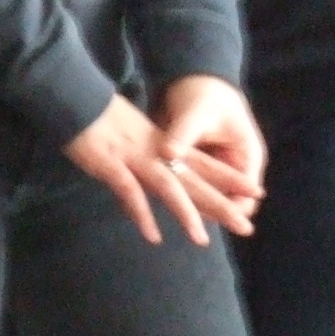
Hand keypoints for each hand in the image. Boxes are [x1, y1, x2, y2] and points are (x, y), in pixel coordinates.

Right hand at [63, 90, 255, 246]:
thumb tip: (166, 173)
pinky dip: (141, 213)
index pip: (205, 163)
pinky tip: (153, 235)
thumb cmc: (102, 118)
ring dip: (187, 214)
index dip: (230, 178)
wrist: (77, 94)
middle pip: (195, 179)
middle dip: (222, 204)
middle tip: (247, 226)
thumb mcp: (135, 134)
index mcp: (164, 144)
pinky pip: (129, 191)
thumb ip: (152, 154)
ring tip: (203, 240)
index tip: (256, 190)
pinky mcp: (110, 163)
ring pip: (168, 186)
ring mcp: (134, 157)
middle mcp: (156, 151)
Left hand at [157, 74, 267, 236]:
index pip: (246, 195)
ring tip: (182, 226)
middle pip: (228, 201)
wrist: (197, 80)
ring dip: (195, 209)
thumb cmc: (205, 94)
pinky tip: (166, 207)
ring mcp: (215, 171)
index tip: (209, 217)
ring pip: (208, 199)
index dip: (230, 209)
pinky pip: (191, 190)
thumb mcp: (196, 113)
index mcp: (246, 154)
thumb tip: (167, 153)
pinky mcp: (196, 170)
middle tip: (198, 238)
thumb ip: (182, 135)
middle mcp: (234, 168)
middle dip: (215, 216)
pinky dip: (181, 196)